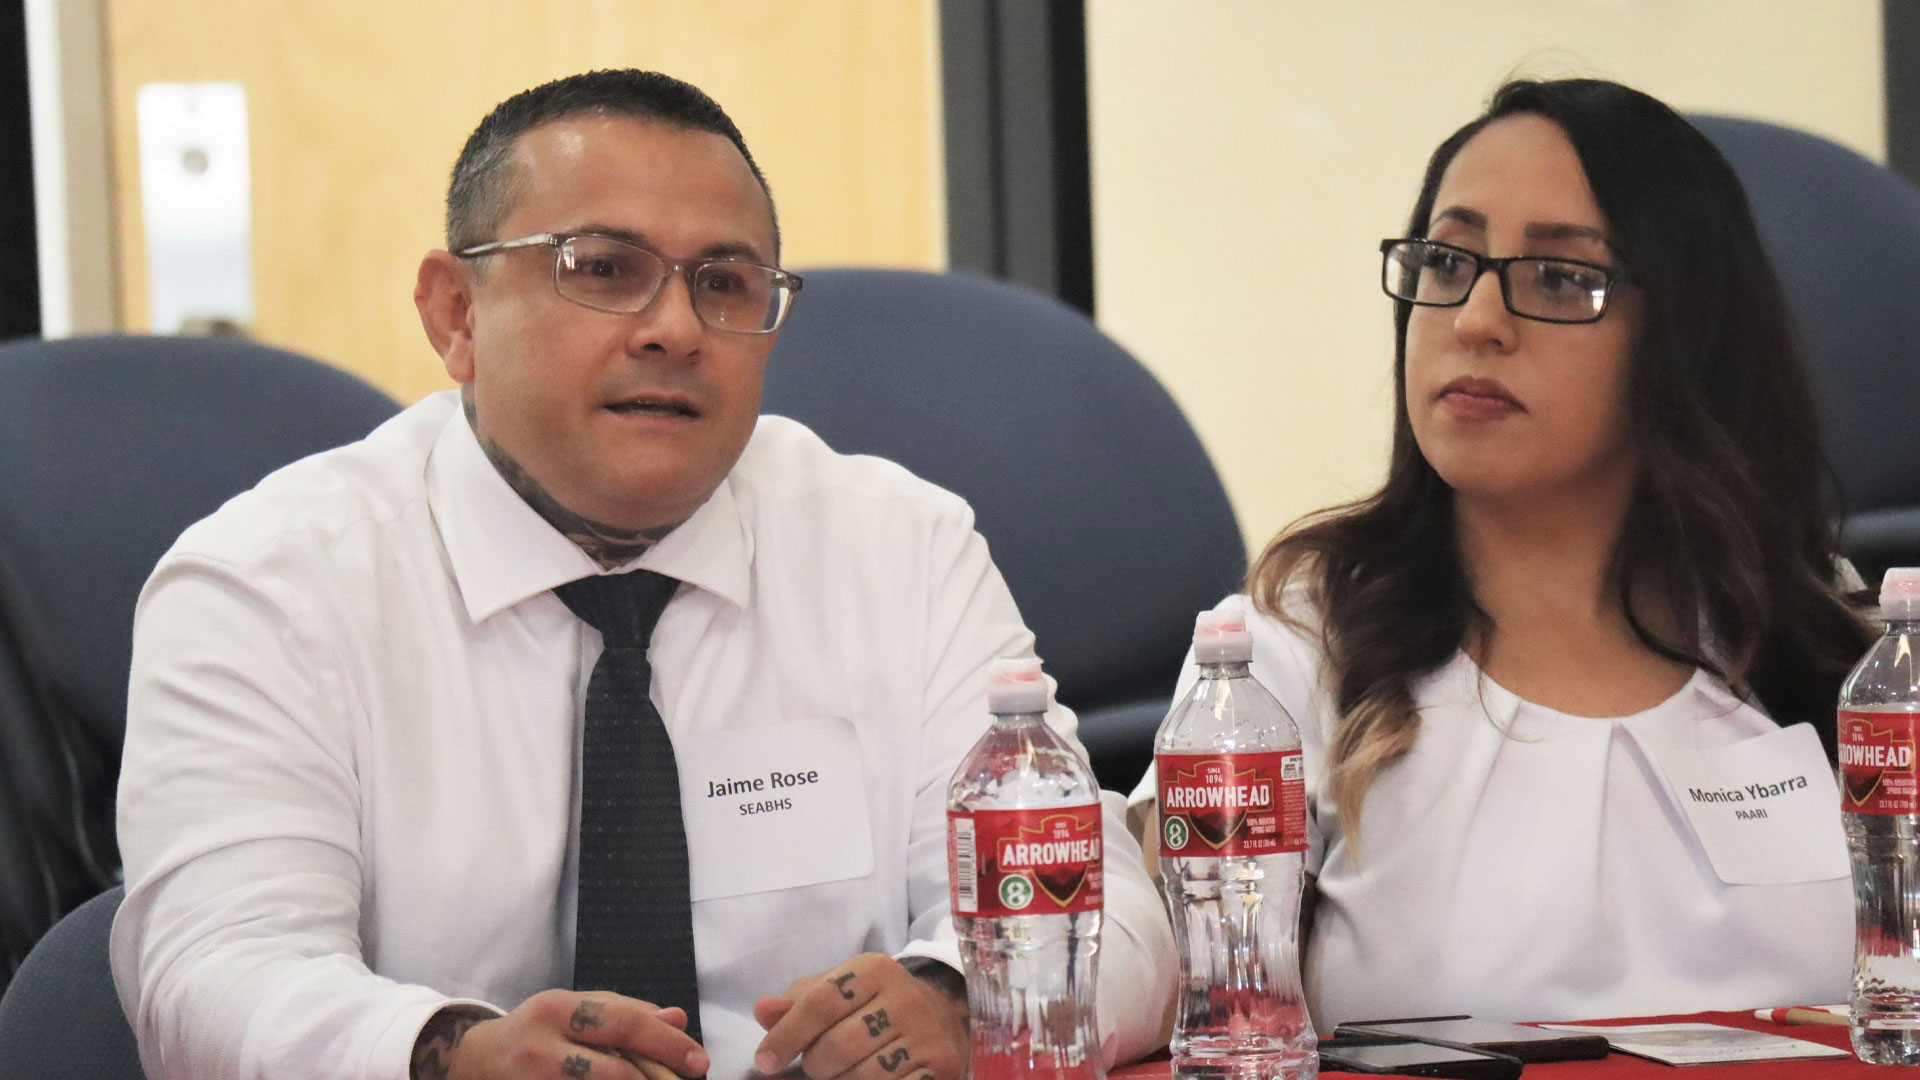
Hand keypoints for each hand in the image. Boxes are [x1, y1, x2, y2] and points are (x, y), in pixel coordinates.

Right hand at [410, 991, 709, 1079]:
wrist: (468, 1062)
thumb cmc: (534, 1033)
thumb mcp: (573, 1010)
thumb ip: (624, 1012)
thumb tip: (677, 1019)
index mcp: (557, 1008)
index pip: (623, 1021)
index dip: (667, 1043)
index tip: (698, 1060)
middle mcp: (541, 1045)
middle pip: (612, 1068)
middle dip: (657, 1078)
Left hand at [752, 953, 968, 1079]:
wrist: (939, 1014)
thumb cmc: (872, 1003)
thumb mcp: (836, 990)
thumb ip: (797, 1002)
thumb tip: (764, 1010)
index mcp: (874, 970)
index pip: (820, 1003)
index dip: (786, 1035)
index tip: (765, 1060)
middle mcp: (905, 997)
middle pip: (838, 1045)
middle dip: (816, 1063)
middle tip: (817, 1064)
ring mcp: (926, 1034)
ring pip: (864, 1075)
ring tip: (843, 1071)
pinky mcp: (941, 1066)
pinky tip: (869, 1079)